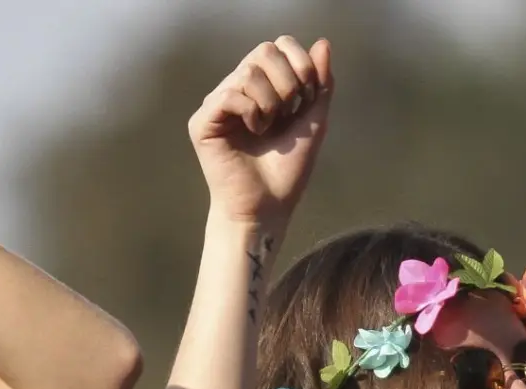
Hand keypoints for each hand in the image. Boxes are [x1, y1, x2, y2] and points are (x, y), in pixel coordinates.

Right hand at [188, 36, 333, 227]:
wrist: (268, 208)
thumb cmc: (287, 171)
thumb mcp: (313, 123)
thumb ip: (320, 85)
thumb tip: (323, 43)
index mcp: (261, 87)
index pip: (277, 47)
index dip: (299, 63)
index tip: (308, 96)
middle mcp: (237, 89)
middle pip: (264, 51)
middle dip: (288, 81)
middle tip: (289, 112)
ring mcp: (218, 104)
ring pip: (248, 72)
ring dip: (271, 103)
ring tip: (268, 129)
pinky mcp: (203, 121)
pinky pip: (229, 95)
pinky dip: (251, 112)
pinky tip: (254, 132)